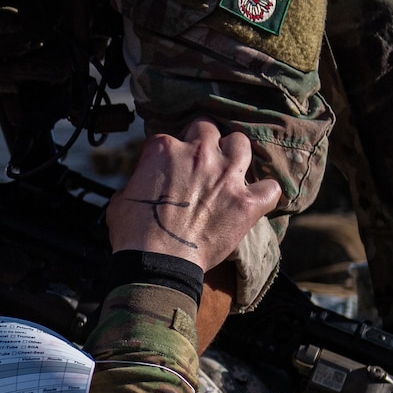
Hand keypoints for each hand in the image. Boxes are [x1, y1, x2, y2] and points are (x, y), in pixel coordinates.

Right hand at [105, 120, 281, 269]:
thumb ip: (137, 182)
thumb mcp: (121, 199)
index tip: (168, 169)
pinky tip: (256, 198)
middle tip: (200, 162)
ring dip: (235, 154)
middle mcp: (199, 153)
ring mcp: (226, 176)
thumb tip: (141, 185)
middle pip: (208, 129)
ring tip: (229, 171)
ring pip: (241, 144)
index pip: (169, 137)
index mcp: (164, 148)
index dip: (169, 154)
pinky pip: (270, 188)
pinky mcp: (246, 202)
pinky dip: (264, 192)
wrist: (157, 263)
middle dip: (204, 142)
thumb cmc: (133, 235)